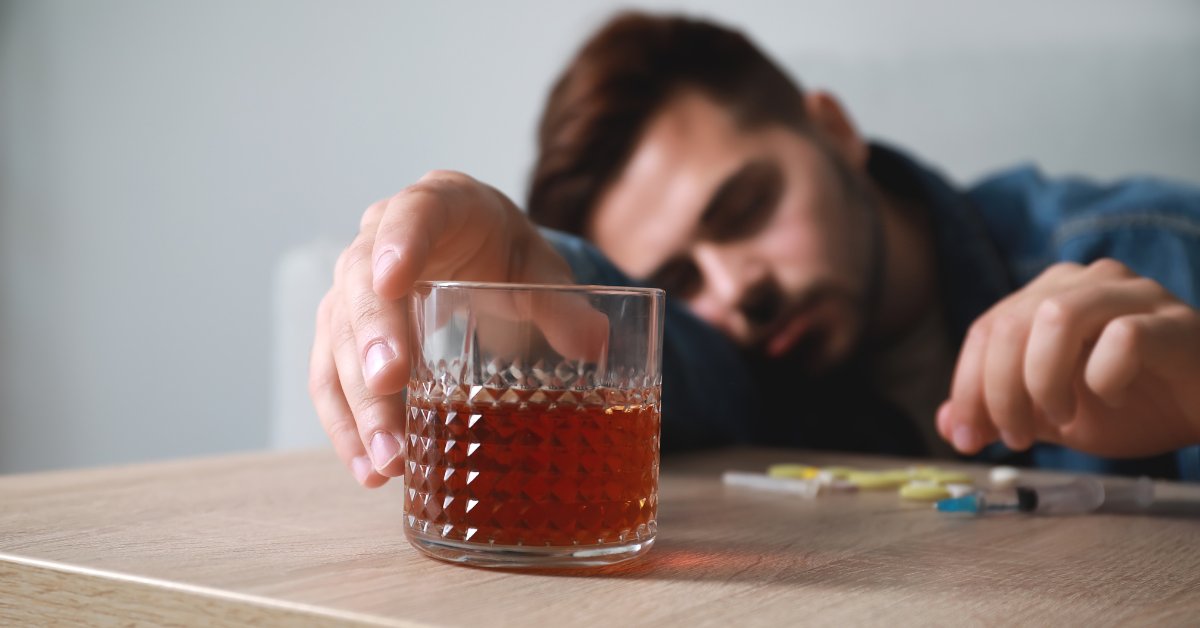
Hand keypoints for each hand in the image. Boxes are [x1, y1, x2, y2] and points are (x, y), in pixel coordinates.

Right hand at [308, 171, 575, 486]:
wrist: (478, 257)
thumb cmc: (508, 257)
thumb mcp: (540, 273)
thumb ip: (563, 306)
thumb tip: (594, 342)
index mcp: (438, 204)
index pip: (412, 213)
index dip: (399, 244)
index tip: (393, 281)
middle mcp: (380, 239)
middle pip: (363, 287)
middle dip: (374, 341)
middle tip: (390, 386)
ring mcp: (354, 287)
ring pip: (339, 339)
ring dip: (359, 402)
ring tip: (387, 461)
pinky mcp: (344, 332)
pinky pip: (330, 377)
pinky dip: (347, 424)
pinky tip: (369, 468)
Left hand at [937, 258, 1199, 457]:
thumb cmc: (1133, 404)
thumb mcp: (1051, 415)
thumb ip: (1001, 412)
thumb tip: (947, 425)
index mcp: (1047, 294)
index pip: (985, 330)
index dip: (966, 387)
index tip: (967, 439)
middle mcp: (1084, 281)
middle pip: (1010, 324)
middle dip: (998, 392)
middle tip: (1015, 439)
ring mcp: (1132, 293)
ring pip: (1056, 316)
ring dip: (1044, 380)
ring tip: (1061, 418)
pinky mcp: (1174, 321)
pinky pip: (1123, 337)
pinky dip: (1103, 377)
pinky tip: (1112, 398)